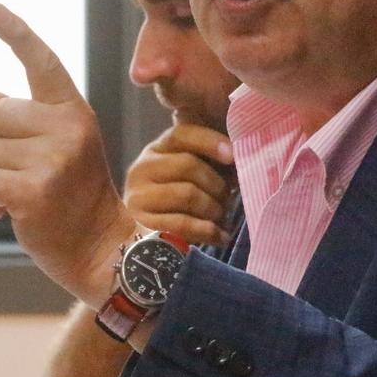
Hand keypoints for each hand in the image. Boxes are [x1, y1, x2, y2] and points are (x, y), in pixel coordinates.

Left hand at [0, 5, 135, 306]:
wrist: (102, 250)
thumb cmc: (74, 200)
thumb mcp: (56, 150)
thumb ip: (20, 121)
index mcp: (75, 113)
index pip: (44, 64)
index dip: (17, 34)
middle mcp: (69, 129)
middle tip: (28, 173)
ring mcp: (53, 160)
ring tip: (28, 196)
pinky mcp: (34, 191)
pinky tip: (10, 213)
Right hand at [124, 119, 234, 246]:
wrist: (141, 241)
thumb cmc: (174, 203)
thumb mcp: (187, 177)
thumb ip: (207, 165)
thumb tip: (237, 164)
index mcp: (156, 150)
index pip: (181, 135)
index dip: (209, 141)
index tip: (233, 156)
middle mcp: (142, 168)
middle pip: (188, 165)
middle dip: (217, 184)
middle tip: (228, 199)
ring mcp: (138, 196)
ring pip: (188, 194)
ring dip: (213, 208)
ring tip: (221, 217)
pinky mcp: (142, 224)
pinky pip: (183, 224)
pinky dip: (208, 231)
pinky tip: (220, 236)